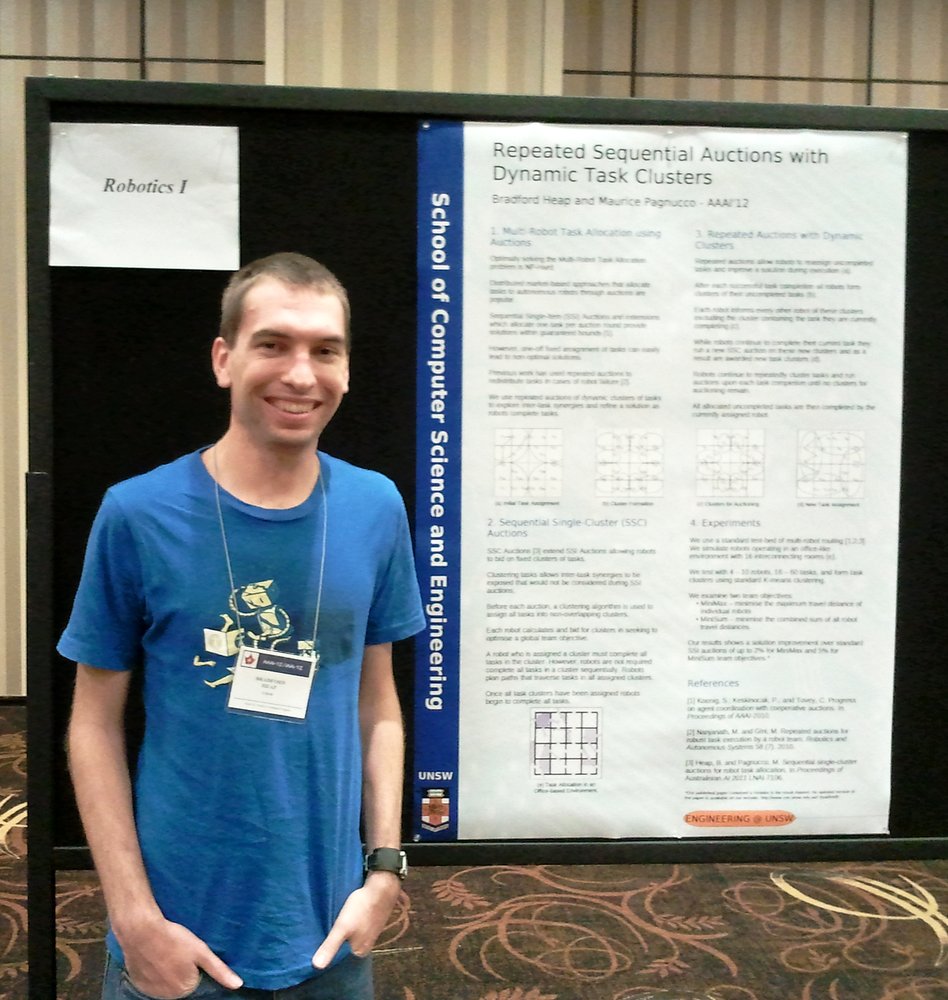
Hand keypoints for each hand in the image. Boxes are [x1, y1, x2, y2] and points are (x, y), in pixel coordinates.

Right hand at [118, 914, 242, 998]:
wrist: (141, 931)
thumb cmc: (173, 939)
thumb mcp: (201, 951)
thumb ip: (219, 970)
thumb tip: (238, 984)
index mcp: (185, 989)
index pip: (196, 979)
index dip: (194, 963)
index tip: (188, 952)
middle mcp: (168, 995)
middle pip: (180, 982)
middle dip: (181, 968)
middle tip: (177, 949)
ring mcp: (151, 990)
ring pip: (165, 981)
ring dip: (167, 970)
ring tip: (165, 951)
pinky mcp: (138, 983)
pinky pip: (151, 980)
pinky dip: (153, 970)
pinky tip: (154, 956)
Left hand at [312, 873, 401, 969]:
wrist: (381, 888)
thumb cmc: (361, 908)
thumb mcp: (342, 927)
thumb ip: (330, 946)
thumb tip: (316, 966)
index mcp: (359, 952)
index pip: (339, 958)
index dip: (329, 951)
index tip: (317, 945)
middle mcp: (366, 946)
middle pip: (345, 947)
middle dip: (335, 942)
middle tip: (321, 932)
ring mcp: (370, 934)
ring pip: (351, 937)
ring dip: (343, 932)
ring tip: (331, 924)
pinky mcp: (371, 922)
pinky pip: (357, 928)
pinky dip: (350, 924)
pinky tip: (345, 917)